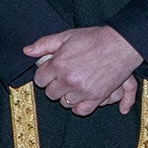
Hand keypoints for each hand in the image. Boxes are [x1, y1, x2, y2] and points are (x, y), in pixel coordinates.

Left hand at [25, 25, 143, 115]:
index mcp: (58, 64)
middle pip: (51, 93)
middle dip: (54, 85)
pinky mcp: (96, 97)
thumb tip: (26, 51)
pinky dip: (79, 106)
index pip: (40, 80)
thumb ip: (44, 44)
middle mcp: (68, 80)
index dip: (44, 75)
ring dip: (67, 95)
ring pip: (64, 103)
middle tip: (63, 77)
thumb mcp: (66, 36)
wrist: (120, 44)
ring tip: (74, 85)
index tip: (51, 71)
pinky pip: (80, 110)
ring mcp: (82, 91)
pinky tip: (80, 97)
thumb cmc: (93, 38)